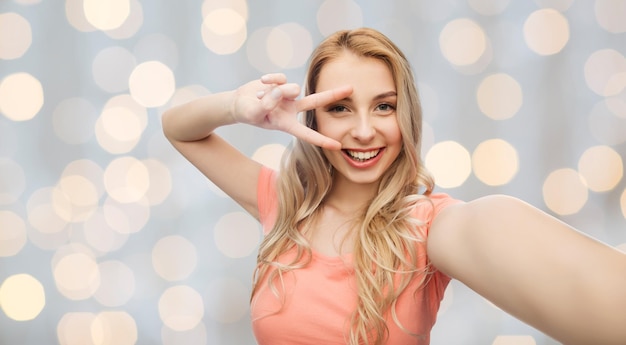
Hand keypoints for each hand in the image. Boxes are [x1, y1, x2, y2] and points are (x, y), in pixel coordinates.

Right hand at [230, 73, 351, 149]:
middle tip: (351, 89)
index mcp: (287, 124)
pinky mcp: (282, 83)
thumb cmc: (246, 112)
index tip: (338, 146)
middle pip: (315, 101)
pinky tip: (262, 83)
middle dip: (332, 95)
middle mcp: (291, 109)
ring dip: (275, 91)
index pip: (307, 133)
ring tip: (260, 96)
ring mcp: (288, 96)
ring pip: (290, 88)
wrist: (238, 102)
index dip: (322, 140)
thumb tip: (281, 91)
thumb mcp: (253, 112)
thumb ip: (267, 104)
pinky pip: (280, 78)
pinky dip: (270, 79)